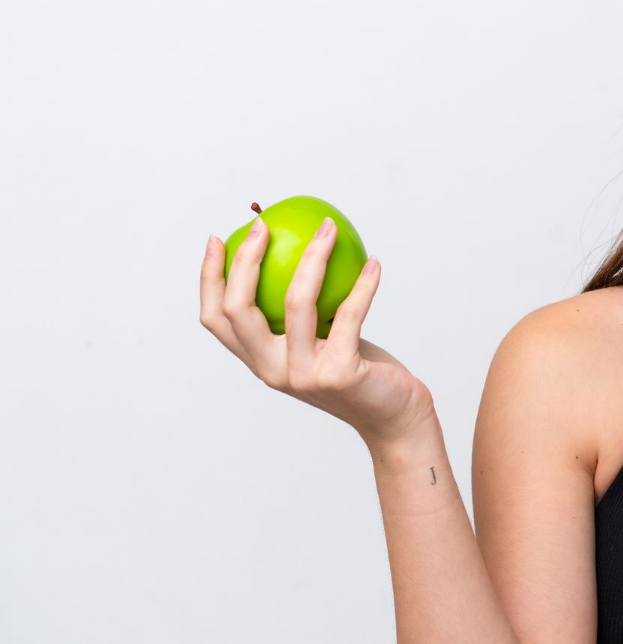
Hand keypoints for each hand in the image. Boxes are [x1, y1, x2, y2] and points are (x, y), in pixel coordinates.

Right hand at [200, 218, 435, 443]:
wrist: (393, 417)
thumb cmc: (358, 369)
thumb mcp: (322, 340)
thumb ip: (302, 312)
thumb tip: (294, 246)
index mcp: (261, 361)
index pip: (216, 320)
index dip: (209, 278)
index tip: (217, 239)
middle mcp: (274, 371)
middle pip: (239, 309)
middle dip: (245, 260)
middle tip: (265, 226)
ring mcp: (304, 375)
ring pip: (295, 302)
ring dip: (313, 257)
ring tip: (329, 228)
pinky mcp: (340, 374)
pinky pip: (349, 315)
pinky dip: (363, 285)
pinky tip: (374, 264)